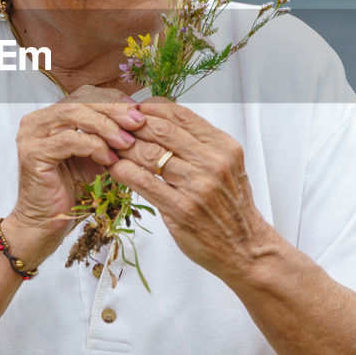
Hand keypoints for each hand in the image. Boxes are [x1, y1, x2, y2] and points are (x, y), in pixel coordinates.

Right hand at [5, 86, 146, 265]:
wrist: (47, 224)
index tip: (140, 111)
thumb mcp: (96, 157)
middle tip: (139, 122)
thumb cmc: (72, 192)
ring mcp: (31, 135)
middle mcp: (37, 121)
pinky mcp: (32, 153)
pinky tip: (109, 158)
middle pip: (81, 101)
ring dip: (106, 127)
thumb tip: (139, 119)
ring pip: (74, 115)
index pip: (85, 95)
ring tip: (127, 141)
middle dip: (114, 110)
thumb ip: (108, 136)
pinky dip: (93, 146)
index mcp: (50, 117)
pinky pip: (69, 140)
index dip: (113, 100)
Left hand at [107, 97, 276, 276]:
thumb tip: (163, 120)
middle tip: (115, 123)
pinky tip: (114, 168)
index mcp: (223, 147)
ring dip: (124, 147)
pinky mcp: (182, 209)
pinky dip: (125, 171)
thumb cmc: (231, 206)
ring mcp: (197, 186)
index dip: (152, 107)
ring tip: (110, 145)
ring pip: (150, 154)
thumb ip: (200, 144)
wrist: (245, 247)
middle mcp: (213, 163)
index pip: (181, 115)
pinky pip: (145, 183)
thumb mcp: (226, 165)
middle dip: (133, 124)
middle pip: (162, 130)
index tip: (135, 108)